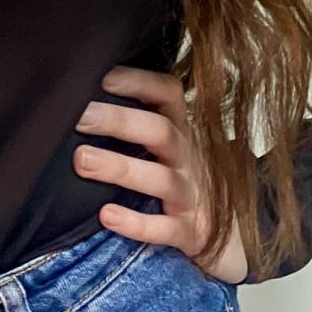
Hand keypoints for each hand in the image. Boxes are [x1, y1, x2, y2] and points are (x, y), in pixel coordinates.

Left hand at [73, 65, 248, 284]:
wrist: (232, 235)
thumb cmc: (184, 179)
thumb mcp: (173, 146)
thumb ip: (140, 123)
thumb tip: (82, 97)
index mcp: (182, 130)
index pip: (167, 95)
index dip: (138, 82)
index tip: (102, 76)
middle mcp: (189, 158)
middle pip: (160, 131)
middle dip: (119, 121)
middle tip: (80, 116)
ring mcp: (192, 195)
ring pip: (159, 178)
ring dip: (119, 167)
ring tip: (81, 160)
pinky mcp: (191, 232)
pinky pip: (165, 228)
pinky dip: (136, 223)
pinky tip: (107, 215)